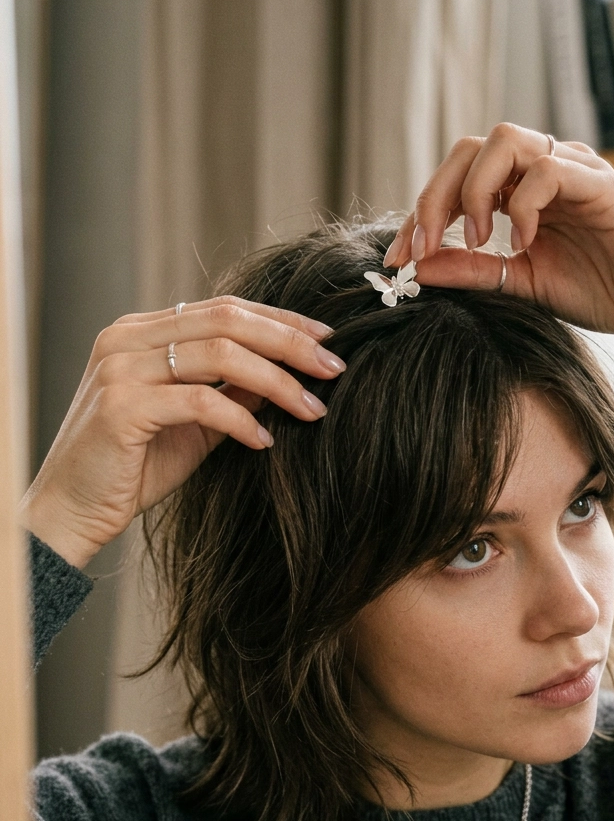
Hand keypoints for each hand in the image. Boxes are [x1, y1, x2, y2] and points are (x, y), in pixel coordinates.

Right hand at [21, 295, 344, 568]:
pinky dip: (240, 420)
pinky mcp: (121, 406)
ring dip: (277, 382)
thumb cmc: (133, 469)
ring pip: (219, 355)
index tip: (328, 339)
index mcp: (142, 331)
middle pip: (228, 320)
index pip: (225, 308)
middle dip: (290, 342)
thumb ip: (232, 391)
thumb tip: (289, 372)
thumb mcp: (193, 422)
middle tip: (334, 368)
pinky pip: (199, 402)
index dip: (282, 320)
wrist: (72, 512)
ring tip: (313, 410)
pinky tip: (264, 441)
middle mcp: (127, 338)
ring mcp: (120, 368)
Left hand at [386, 123, 613, 382]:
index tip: (397, 259)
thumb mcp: (518, 284)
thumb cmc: (598, 292)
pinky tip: (523, 243)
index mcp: (520, 189)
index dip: (419, 212)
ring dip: (476, 190)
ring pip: (504, 139)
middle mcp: (543, 168)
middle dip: (435, 196)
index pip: (456, 176)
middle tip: (421, 245)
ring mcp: (572, 169)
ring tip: (476, 239)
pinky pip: (548, 170)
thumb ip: (470, 270)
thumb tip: (416, 266)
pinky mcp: (600, 183)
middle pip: (470, 147)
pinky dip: (524, 205)